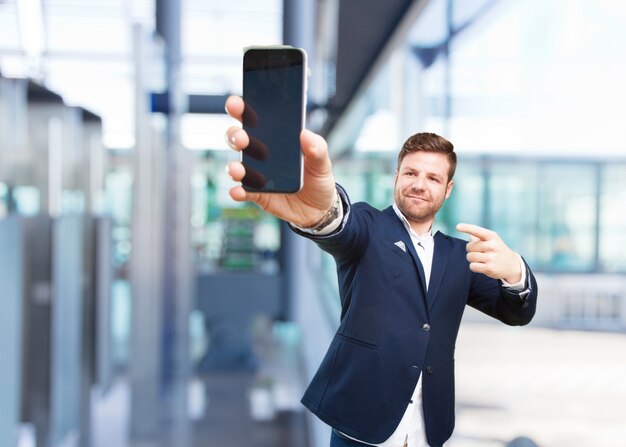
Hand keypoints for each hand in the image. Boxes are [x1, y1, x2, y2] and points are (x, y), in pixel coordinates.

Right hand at [224, 96, 336, 226]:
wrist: (319, 208)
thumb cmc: (318, 178)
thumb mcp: (322, 162)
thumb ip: (317, 148)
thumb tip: (305, 134)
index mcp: (275, 138)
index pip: (254, 118)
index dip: (242, 109)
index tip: (237, 104)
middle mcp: (260, 152)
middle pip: (239, 139)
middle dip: (235, 136)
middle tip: (242, 138)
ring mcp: (256, 174)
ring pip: (237, 165)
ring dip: (233, 166)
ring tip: (238, 169)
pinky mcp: (256, 194)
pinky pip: (243, 191)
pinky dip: (238, 191)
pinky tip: (238, 191)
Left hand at [456, 223, 521, 283]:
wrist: (512, 265)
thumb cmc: (497, 250)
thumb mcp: (491, 240)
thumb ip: (478, 237)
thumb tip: (470, 236)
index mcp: (492, 236)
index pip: (477, 231)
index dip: (467, 228)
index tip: (457, 226)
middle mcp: (492, 245)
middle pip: (469, 247)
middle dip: (471, 250)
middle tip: (481, 252)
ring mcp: (492, 257)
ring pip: (470, 257)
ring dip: (472, 259)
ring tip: (482, 259)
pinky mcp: (490, 268)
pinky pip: (472, 266)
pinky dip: (474, 266)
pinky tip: (482, 266)